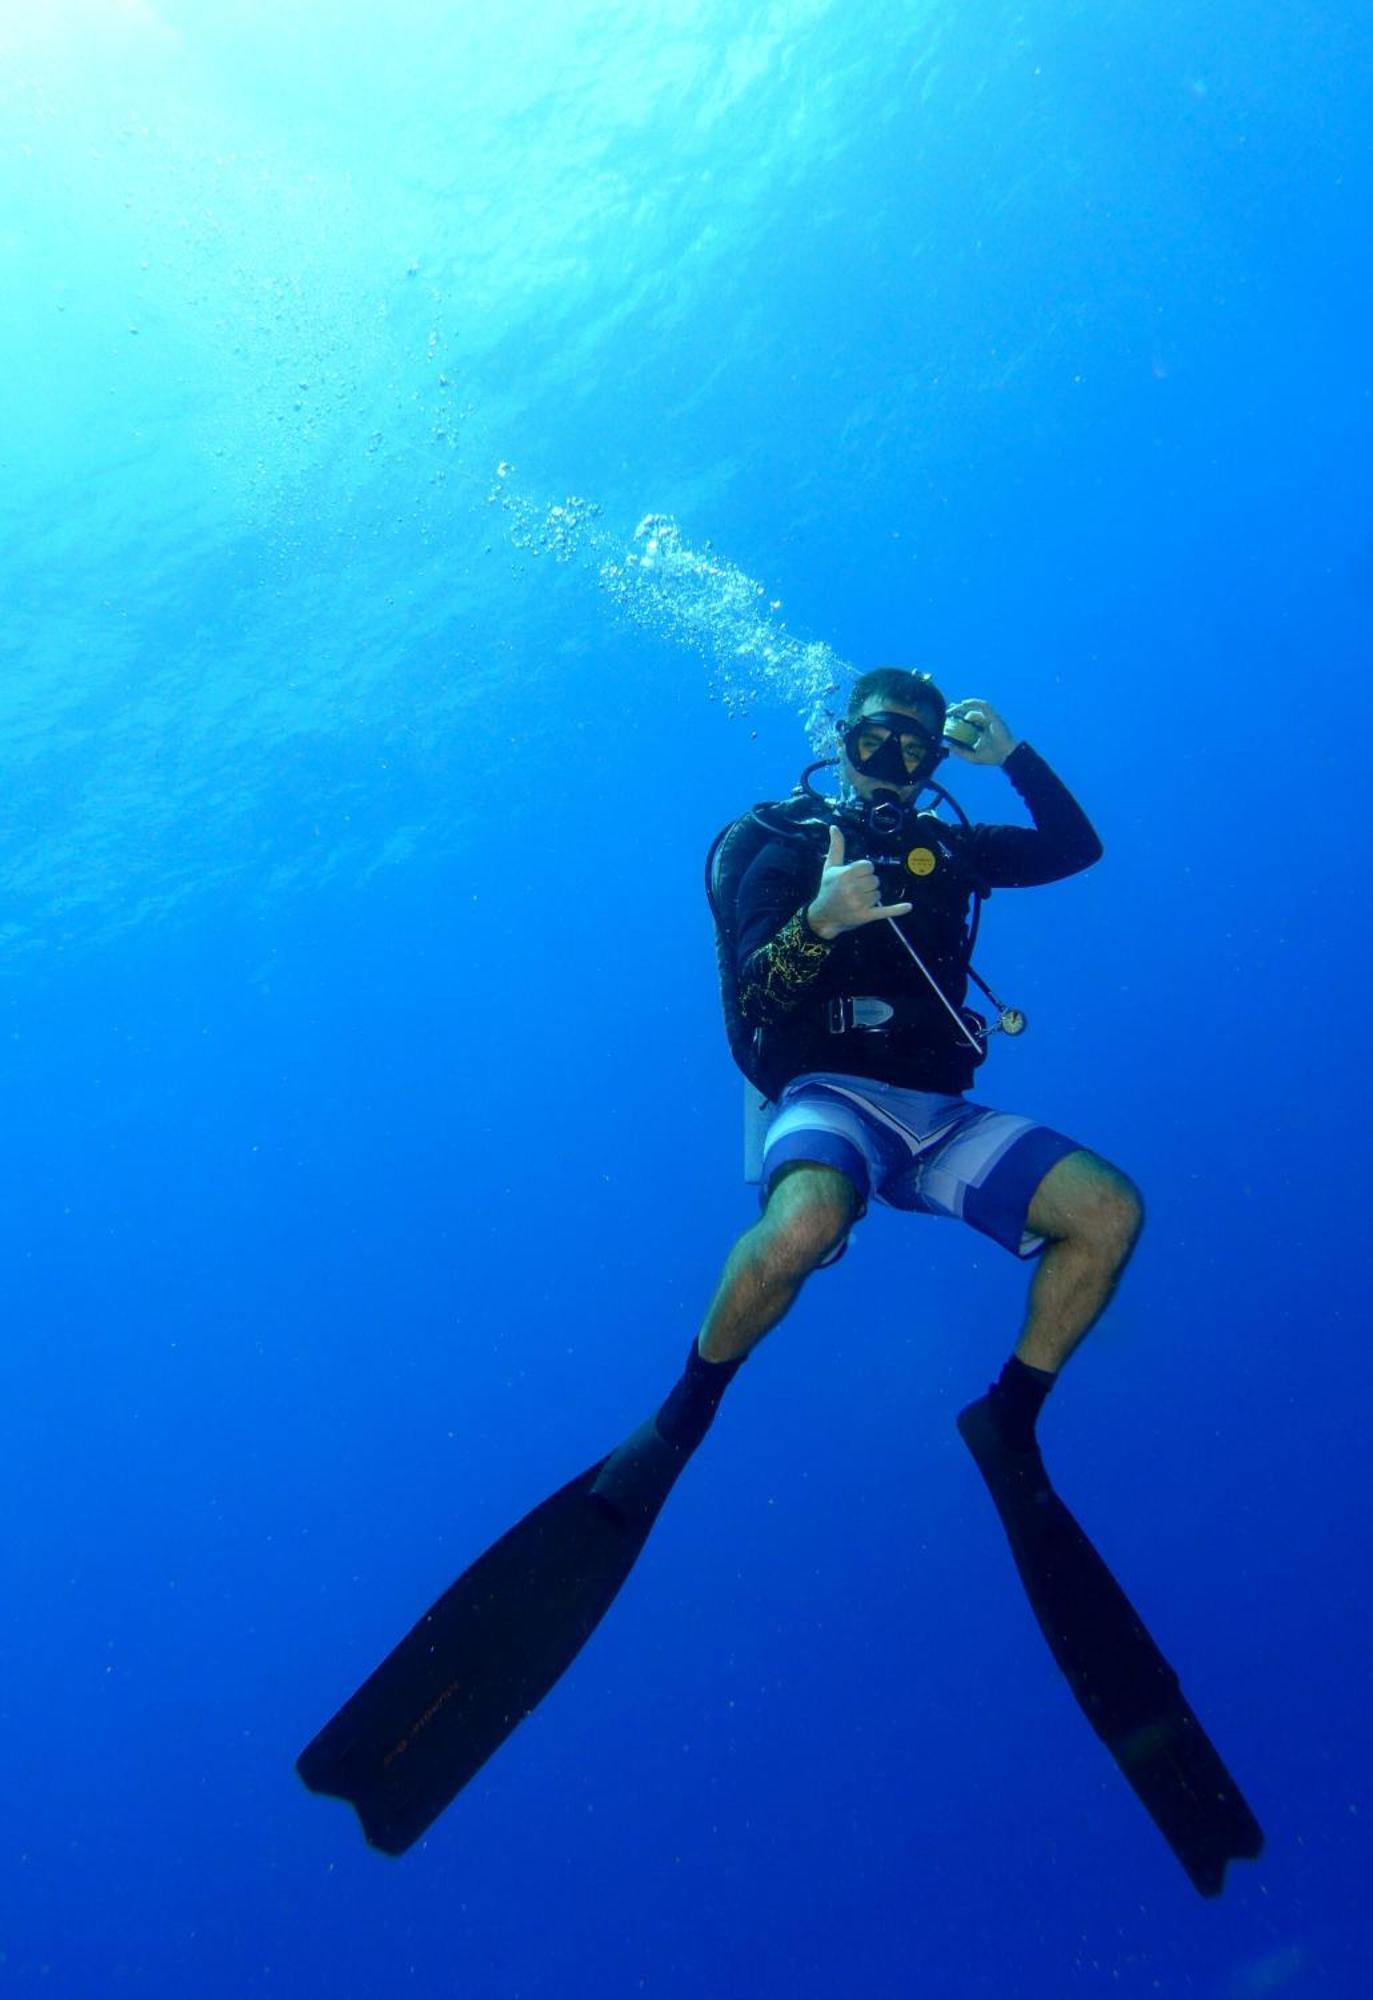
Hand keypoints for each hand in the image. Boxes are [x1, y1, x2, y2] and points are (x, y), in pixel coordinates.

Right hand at [806, 825, 912, 939]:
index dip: (864, 871)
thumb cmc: (827, 888)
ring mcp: (859, 903)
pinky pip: (885, 910)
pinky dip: (897, 909)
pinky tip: (909, 907)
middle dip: (867, 884)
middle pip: (875, 880)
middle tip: (854, 890)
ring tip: (857, 900)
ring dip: (871, 896)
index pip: (869, 866)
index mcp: (845, 874)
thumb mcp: (830, 867)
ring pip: (878, 894)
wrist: (823, 916)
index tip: (854, 877)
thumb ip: (836, 846)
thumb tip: (834, 826)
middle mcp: (852, 888)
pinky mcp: (866, 916)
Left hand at [945, 699, 1019, 765]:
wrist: (1006, 756)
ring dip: (963, 706)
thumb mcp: (971, 756)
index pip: (967, 721)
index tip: (947, 717)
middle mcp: (985, 723)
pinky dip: (974, 703)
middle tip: (947, 710)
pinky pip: (983, 706)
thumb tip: (947, 746)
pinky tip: (963, 703)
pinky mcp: (994, 717)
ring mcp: (990, 719)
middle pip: (969, 712)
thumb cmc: (992, 757)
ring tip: (953, 708)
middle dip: (958, 710)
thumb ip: (960, 751)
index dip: (957, 718)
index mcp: (980, 731)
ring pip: (975, 708)